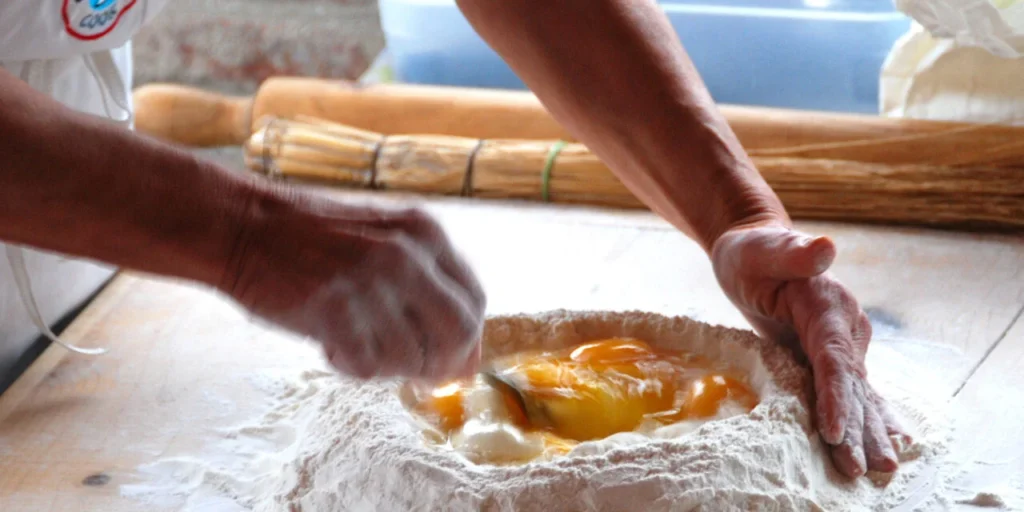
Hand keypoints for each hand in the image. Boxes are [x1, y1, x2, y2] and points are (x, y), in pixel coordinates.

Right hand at [220, 190, 485, 381]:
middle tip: (414, 373)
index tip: (447, 358)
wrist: (242, 226)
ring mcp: (371, 281)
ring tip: (354, 343)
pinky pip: (368, 367)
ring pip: (412, 357)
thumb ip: (428, 290)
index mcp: (424, 231)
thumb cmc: (312, 239)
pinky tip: (330, 345)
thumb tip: (469, 364)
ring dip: (386, 365)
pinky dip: (351, 367)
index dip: (466, 339)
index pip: (474, 300)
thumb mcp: (384, 242)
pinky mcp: (334, 310)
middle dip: (441, 363)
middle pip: (457, 333)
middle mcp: (405, 254)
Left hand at [710, 222, 909, 477]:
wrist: (759, 251)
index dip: (836, 395)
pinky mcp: (832, 356)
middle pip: (852, 385)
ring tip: (881, 469)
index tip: (834, 429)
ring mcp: (843, 344)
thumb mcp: (764, 249)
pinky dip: (868, 418)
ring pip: (857, 394)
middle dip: (857, 428)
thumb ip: (794, 252)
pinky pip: (853, 391)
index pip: (834, 358)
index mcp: (830, 306)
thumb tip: (826, 247)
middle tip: (860, 469)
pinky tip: (887, 442)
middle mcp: (846, 328)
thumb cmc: (754, 253)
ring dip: (868, 432)